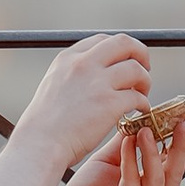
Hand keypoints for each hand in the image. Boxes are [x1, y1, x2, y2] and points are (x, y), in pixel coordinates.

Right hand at [17, 31, 153, 176]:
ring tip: (141, 95)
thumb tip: (96, 76)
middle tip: (144, 70)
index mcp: (68, 58)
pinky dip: (144, 105)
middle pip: (125, 44)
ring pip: (137, 70)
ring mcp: (98, 83)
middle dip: (141, 55)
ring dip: (145, 82)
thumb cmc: (44, 125)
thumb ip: (74, 75)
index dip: (120, 50)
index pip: (103, 40)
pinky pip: (138, 97)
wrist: (39, 145)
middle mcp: (83, 64)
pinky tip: (140, 113)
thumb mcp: (53, 85)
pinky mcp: (109, 104)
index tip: (125, 62)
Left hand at [37, 107, 184, 185]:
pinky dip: (130, 162)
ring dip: (153, 151)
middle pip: (175, 170)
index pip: (174, 161)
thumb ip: (126, 143)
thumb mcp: (109, 160)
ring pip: (158, 178)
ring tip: (147, 129)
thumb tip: (138, 117)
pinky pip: (133, 184)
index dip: (182, 138)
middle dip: (181, 144)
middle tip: (184, 120)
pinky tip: (127, 143)